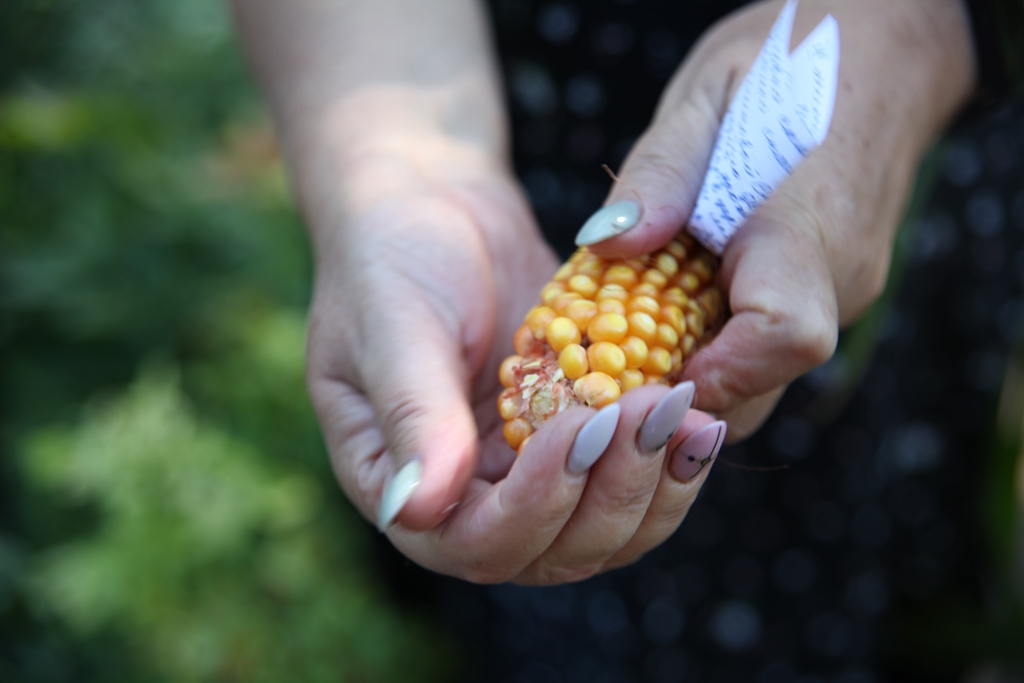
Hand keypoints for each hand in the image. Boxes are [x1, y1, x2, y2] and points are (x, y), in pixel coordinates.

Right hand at [303, 125, 726, 582]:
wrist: (433, 209)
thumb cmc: (389, 260)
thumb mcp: (393, 327)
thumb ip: (412, 415)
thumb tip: (417, 509)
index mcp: (405, 488)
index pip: (474, 543)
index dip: (534, 506)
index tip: (577, 429)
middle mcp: (469, 499)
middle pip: (554, 552)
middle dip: (611, 492)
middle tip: (651, 412)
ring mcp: (526, 475)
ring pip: (605, 530)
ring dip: (653, 484)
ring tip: (688, 416)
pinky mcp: (574, 443)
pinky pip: (629, 480)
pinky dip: (669, 461)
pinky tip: (699, 417)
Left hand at [582, 0, 975, 438]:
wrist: (886, 51)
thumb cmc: (790, 63)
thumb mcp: (706, 96)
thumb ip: (659, 173)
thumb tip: (605, 243)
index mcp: (804, 226)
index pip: (784, 334)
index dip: (715, 372)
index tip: (647, 369)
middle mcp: (837, 277)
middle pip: (763, 380)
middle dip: (684, 389)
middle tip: (613, 361)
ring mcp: (842, 290)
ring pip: (766, 373)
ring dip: (698, 369)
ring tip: (638, 326)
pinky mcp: (832, 292)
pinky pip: (771, 344)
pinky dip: (720, 344)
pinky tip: (678, 306)